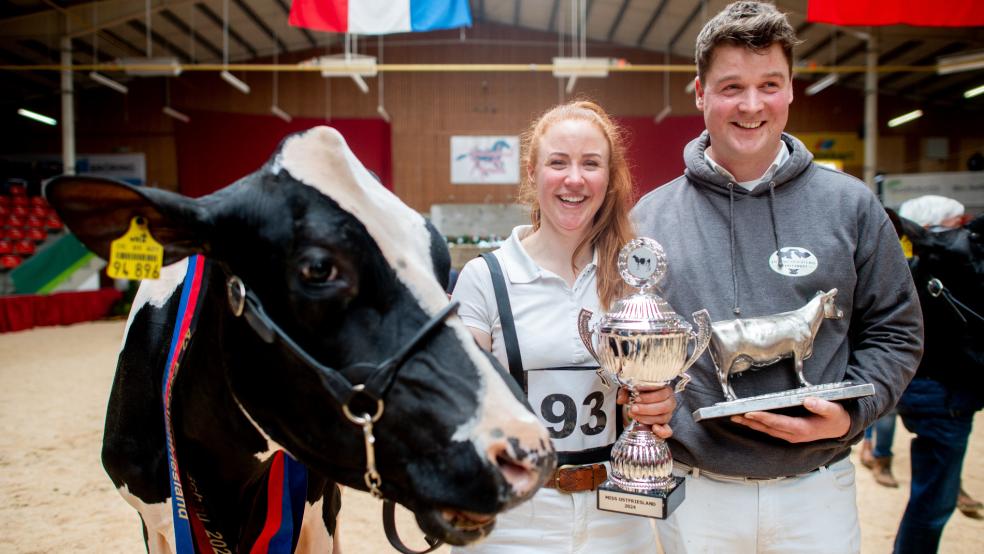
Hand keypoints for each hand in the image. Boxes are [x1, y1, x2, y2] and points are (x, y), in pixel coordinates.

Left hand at [617, 385, 675, 439]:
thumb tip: (620, 400)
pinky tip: (654, 428)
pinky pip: (667, 431)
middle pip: (664, 405)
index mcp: (664, 389)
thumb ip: (625, 392)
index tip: (636, 390)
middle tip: (633, 407)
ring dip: (647, 417)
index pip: (661, 389)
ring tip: (634, 414)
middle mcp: (670, 401)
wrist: (640, 405)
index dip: (648, 390)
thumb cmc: (638, 395)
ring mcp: (668, 414)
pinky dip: (662, 431)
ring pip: (663, 417)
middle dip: (647, 407)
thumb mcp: (631, 390)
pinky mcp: (665, 425)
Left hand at [730, 397, 850, 442]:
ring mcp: (791, 436)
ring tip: (736, 418)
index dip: (763, 418)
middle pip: (768, 428)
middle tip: (734, 415)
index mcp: (802, 429)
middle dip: (751, 422)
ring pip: (767, 431)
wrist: (841, 428)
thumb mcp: (833, 410)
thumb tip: (809, 400)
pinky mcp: (790, 434)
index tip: (750, 412)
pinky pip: (770, 431)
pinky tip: (749, 421)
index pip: (778, 423)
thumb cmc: (836, 417)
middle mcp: (794, 434)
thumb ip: (821, 405)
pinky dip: (759, 426)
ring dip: (751, 425)